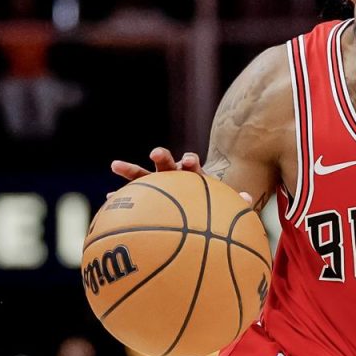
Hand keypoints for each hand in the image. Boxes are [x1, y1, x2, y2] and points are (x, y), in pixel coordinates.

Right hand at [110, 147, 252, 205]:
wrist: (198, 203)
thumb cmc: (210, 203)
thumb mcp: (222, 201)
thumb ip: (233, 200)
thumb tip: (247, 198)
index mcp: (193, 174)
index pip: (191, 163)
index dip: (190, 161)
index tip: (189, 161)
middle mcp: (174, 175)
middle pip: (166, 162)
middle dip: (162, 156)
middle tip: (156, 153)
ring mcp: (157, 183)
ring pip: (143, 174)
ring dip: (131, 170)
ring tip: (115, 165)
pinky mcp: (145, 195)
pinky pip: (130, 195)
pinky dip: (120, 197)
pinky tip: (108, 200)